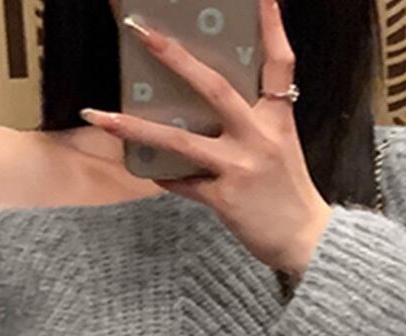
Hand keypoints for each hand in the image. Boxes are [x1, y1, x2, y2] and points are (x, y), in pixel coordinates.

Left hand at [80, 0, 332, 279]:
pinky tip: (146, 170)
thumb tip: (208, 107)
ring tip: (98, 116)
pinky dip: (164, 177)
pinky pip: (183, 184)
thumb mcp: (280, 147)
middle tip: (140, 30)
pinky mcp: (226, 198)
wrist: (307, 241)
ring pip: (181, 140)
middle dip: (175, 57)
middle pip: (215, 88)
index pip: (279, 62)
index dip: (271, 24)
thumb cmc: (289, 193)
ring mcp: (241, 167)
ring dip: (135, 127)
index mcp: (277, 118)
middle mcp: (259, 137)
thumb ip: (252, 123)